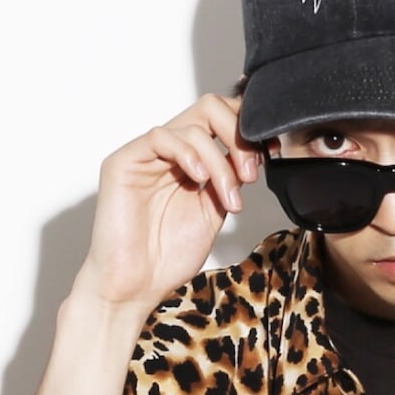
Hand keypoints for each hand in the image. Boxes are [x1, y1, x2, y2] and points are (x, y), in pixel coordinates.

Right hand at [74, 93, 261, 316]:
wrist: (137, 286)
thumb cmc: (169, 256)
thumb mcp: (216, 210)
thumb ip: (231, 177)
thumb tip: (258, 151)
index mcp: (191, 160)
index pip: (222, 119)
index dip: (249, 130)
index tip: (271, 155)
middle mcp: (169, 152)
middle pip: (210, 108)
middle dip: (239, 137)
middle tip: (250, 174)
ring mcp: (146, 155)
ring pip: (193, 126)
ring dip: (221, 162)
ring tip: (228, 199)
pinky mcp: (124, 161)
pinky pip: (160, 137)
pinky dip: (188, 154)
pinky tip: (199, 180)